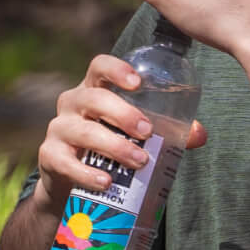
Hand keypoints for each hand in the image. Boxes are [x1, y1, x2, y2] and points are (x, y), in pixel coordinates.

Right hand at [37, 53, 207, 199]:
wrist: (74, 182)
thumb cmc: (111, 146)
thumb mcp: (134, 134)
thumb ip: (167, 131)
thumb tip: (199, 135)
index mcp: (95, 90)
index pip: (99, 67)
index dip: (116, 69)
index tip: (138, 82)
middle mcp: (72, 104)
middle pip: (93, 98)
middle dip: (122, 113)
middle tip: (148, 131)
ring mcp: (58, 130)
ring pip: (83, 131)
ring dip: (114, 146)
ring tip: (139, 161)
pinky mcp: (49, 157)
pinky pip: (66, 163)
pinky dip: (87, 174)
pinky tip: (106, 182)